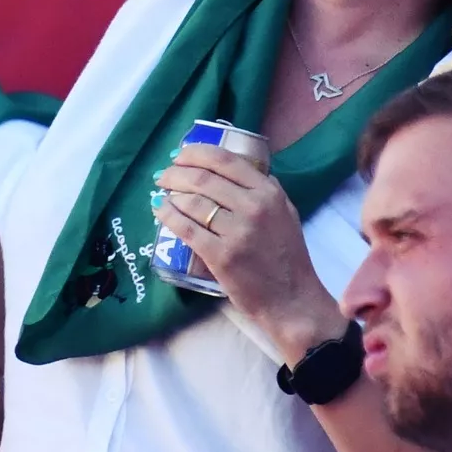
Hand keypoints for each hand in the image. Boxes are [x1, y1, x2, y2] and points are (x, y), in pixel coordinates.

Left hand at [155, 143, 344, 358]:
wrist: (291, 298)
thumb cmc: (289, 256)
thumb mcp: (286, 212)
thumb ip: (266, 190)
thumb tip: (239, 170)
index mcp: (269, 193)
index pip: (227, 161)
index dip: (197, 153)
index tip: (181, 155)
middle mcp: (253, 207)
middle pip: (204, 179)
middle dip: (176, 173)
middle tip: (164, 175)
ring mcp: (236, 232)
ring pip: (193, 202)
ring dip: (171, 194)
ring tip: (162, 194)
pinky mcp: (220, 256)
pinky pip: (187, 229)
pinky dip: (169, 216)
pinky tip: (160, 211)